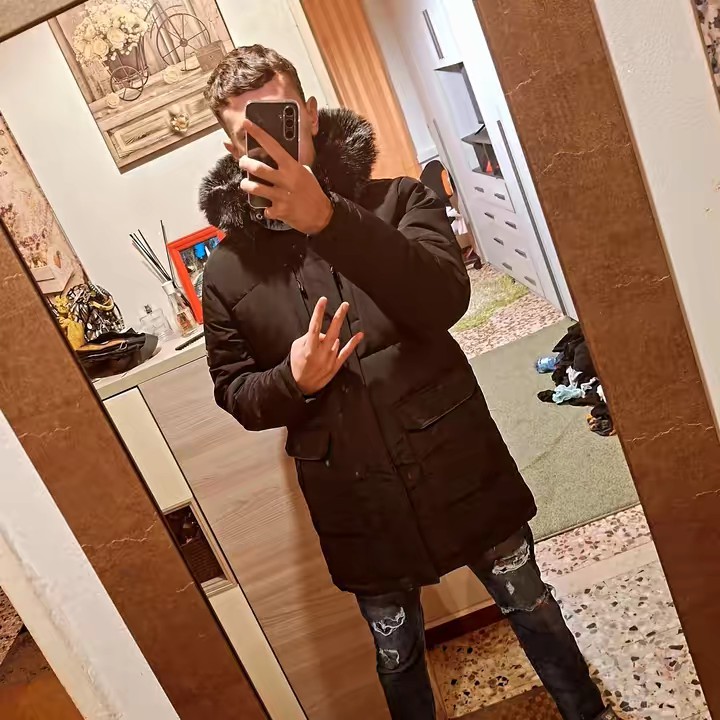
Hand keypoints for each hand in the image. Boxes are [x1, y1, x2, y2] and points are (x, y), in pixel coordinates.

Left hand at [238, 119, 333, 234]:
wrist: (321, 215)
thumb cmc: (312, 192)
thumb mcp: (304, 172)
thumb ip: (290, 165)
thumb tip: (276, 156)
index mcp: (292, 167)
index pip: (272, 146)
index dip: (258, 134)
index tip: (246, 124)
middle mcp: (285, 179)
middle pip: (257, 167)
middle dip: (245, 163)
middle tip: (243, 163)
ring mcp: (281, 196)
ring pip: (254, 188)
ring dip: (246, 185)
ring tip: (246, 184)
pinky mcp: (279, 211)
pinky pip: (264, 209)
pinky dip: (265, 209)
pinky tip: (269, 208)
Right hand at [290, 297, 362, 394]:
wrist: (301, 385)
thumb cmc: (297, 364)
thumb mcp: (296, 348)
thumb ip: (307, 337)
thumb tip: (321, 332)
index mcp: (309, 348)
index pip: (314, 326)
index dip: (319, 312)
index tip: (323, 300)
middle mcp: (321, 353)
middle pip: (332, 332)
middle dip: (338, 317)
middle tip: (345, 305)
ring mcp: (330, 359)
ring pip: (336, 340)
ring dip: (332, 336)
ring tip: (322, 345)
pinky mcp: (336, 365)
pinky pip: (346, 352)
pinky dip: (353, 343)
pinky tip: (360, 335)